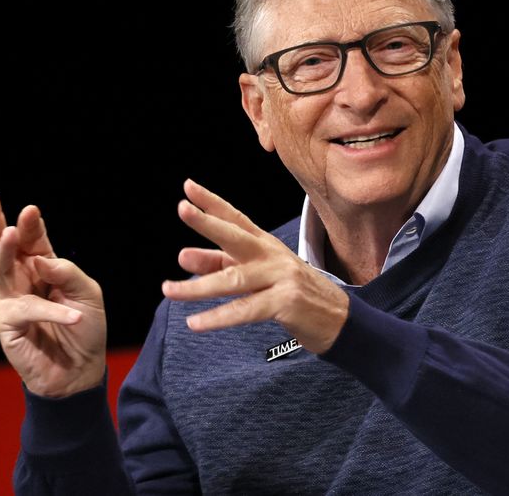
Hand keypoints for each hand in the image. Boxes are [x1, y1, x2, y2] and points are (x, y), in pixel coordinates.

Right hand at [0, 192, 105, 397]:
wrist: (80, 371)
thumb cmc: (85, 330)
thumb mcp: (88, 294)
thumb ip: (67, 272)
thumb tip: (39, 260)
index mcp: (42, 265)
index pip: (33, 238)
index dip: (31, 224)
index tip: (31, 210)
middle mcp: (22, 278)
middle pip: (1, 244)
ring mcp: (10, 299)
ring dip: (5, 250)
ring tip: (11, 233)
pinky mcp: (7, 323)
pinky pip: (27, 309)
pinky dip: (52, 310)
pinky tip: (73, 316)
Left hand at [161, 179, 348, 353]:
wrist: (340, 319)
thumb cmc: (291, 293)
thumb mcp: (254, 275)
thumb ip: (219, 265)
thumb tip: (183, 256)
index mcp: (264, 244)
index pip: (236, 218)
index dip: (212, 203)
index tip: (188, 187)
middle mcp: (272, 255)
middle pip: (236, 236)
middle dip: (207, 222)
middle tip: (182, 209)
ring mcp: (281, 277)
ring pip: (233, 279)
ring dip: (197, 287)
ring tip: (169, 289)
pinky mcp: (286, 303)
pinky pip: (245, 310)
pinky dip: (218, 318)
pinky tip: (195, 322)